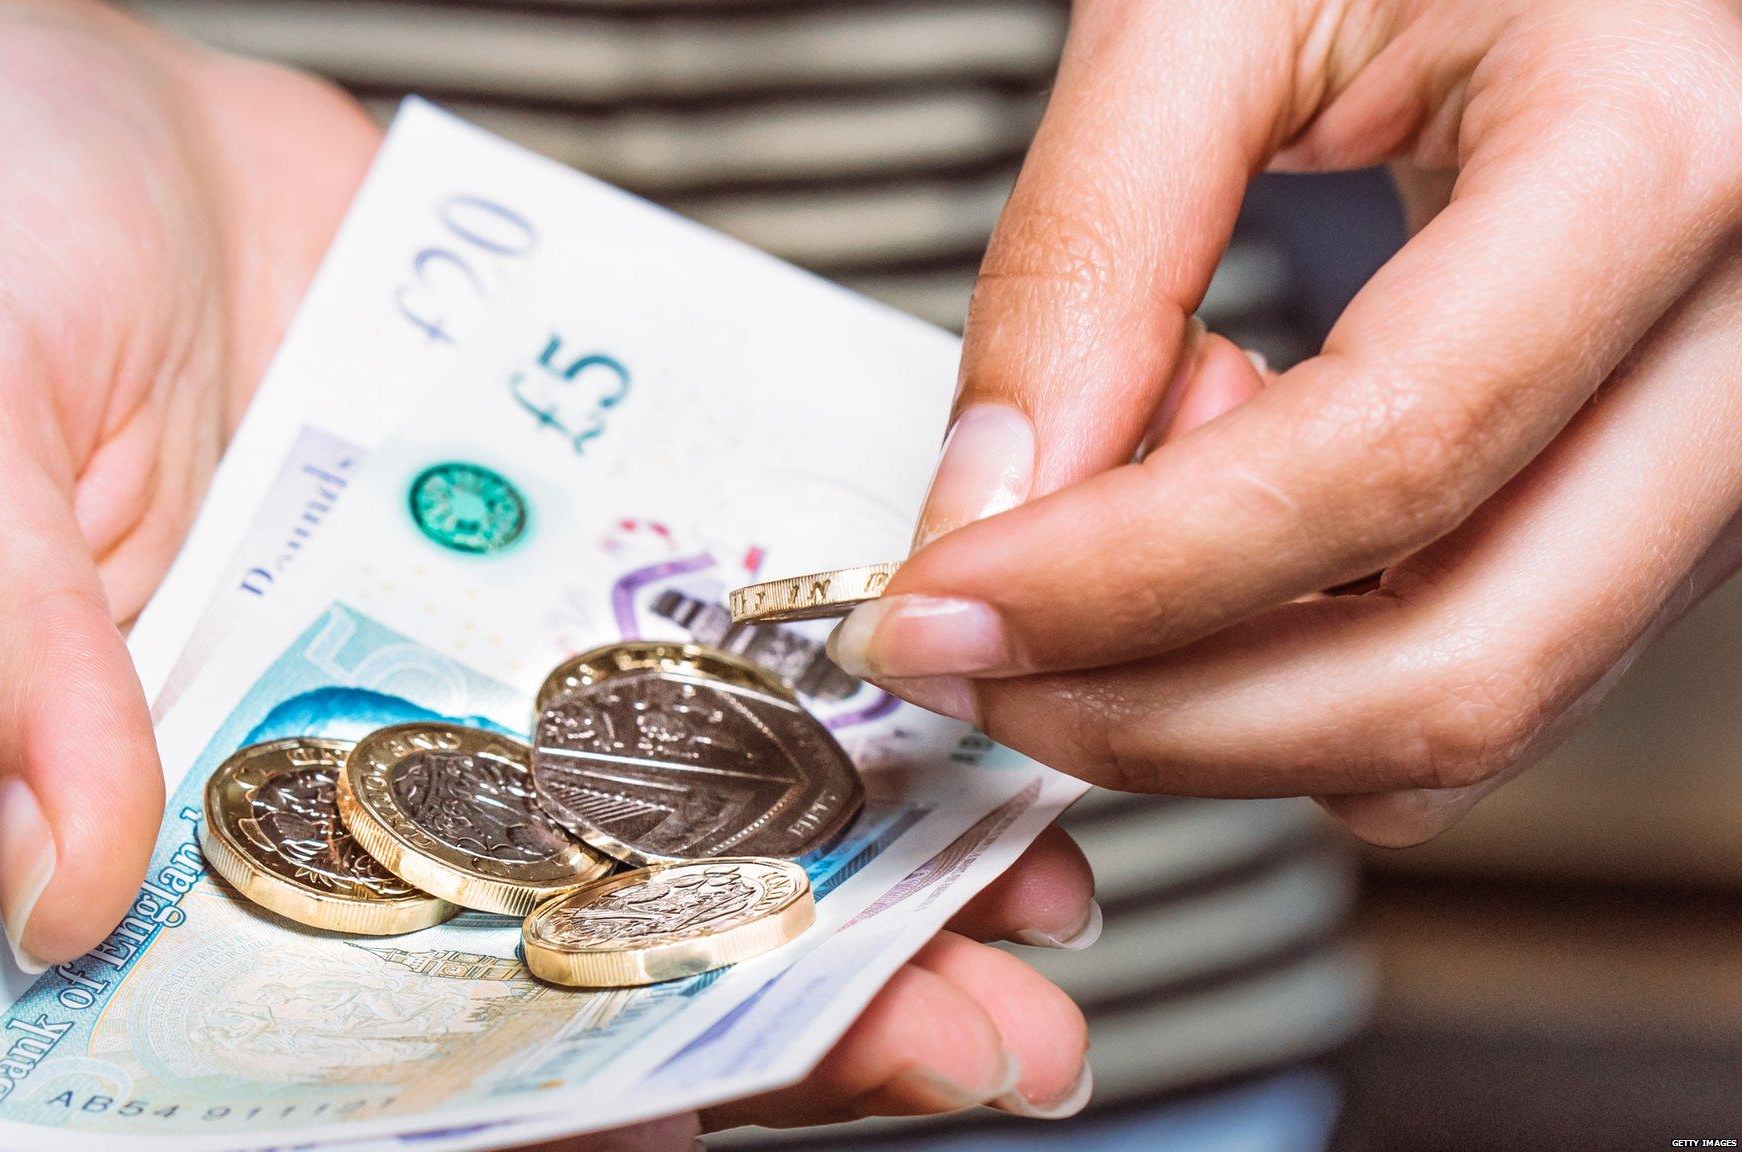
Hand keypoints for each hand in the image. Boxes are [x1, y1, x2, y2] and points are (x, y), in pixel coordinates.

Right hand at [0, 1, 1096, 1128]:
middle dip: (776, 1004)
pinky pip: (706, 616)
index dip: (535, 1096)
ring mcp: (461, 640)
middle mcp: (337, 752)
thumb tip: (61, 902)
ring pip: (674, 799)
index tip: (705, 1127)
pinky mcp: (548, 522)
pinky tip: (973, 710)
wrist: (38, 70)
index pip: (357, 1019)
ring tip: (1035, 905)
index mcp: (166, 802)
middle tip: (978, 1043)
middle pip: (567, 934)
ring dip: (857, 863)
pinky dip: (839, 671)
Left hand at [830, 0, 1741, 845]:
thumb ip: (1089, 249)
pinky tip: (1231, 508)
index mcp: (1658, 151)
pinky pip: (1478, 668)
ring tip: (1131, 492)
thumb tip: (994, 501)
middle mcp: (1741, 336)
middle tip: (980, 664)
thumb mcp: (1213, 9)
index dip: (1127, 576)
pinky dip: (1303, 663)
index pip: (1381, 456)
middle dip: (1164, 715)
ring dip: (1231, 696)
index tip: (946, 609)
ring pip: (1474, 709)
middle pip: (1460, 660)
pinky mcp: (1660, 504)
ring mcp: (1720, 445)